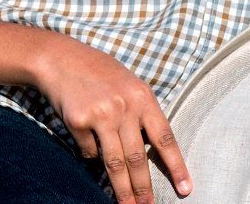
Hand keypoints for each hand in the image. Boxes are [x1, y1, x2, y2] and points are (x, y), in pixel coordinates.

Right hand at [31, 31, 191, 203]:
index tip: (185, 188)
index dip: (176, 165)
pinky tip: (88, 137)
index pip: (164, 137)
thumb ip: (141, 115)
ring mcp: (102, 114)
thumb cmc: (102, 75)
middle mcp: (125, 106)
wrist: (64, 59)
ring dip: (122, 190)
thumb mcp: (131, 87)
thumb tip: (148, 153)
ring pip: (114, 163)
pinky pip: (89, 152)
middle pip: (137, 158)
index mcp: (144, 97)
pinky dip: (91, 154)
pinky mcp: (79, 122)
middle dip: (144, 188)